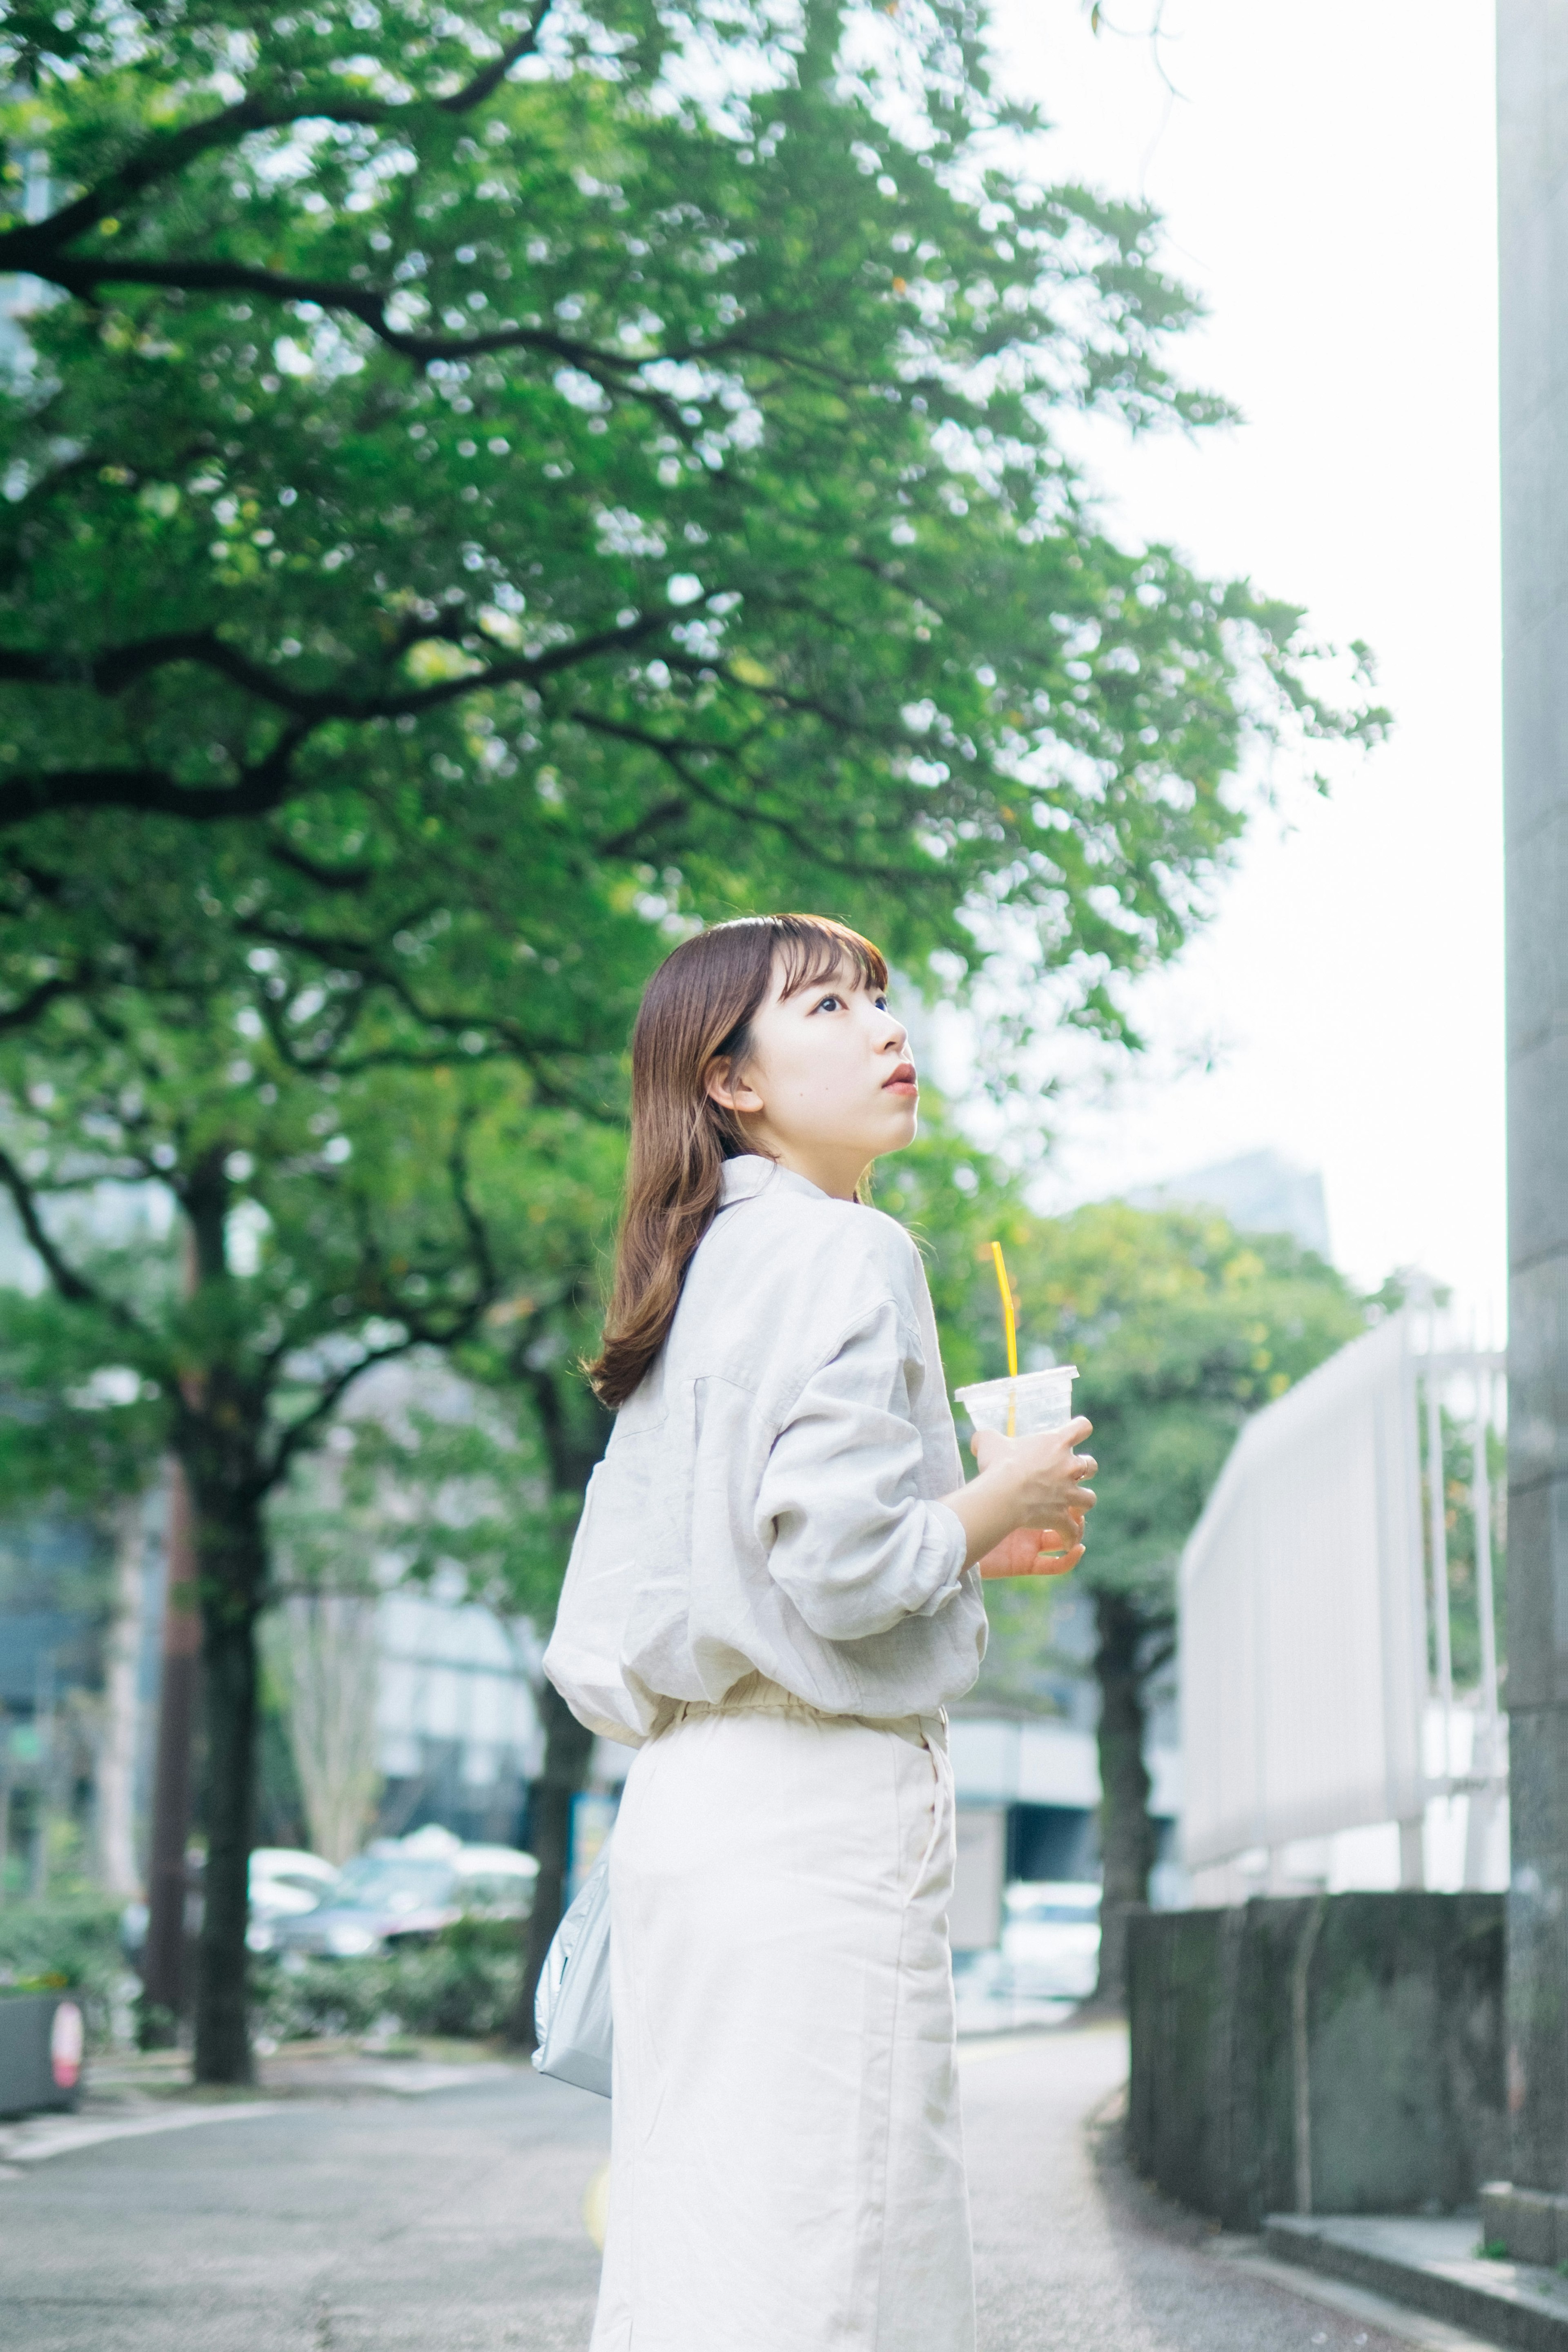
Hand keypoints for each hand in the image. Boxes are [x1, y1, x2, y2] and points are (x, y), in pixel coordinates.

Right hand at [939, 1414, 1095, 1575]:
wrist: (1003, 1495)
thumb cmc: (997, 1465)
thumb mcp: (988, 1442)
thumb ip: (986, 1437)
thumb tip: (979, 1440)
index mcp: (1056, 1443)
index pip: (1082, 1428)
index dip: (1080, 1429)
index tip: (1075, 1433)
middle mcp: (1069, 1466)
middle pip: (1092, 1465)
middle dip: (1084, 1471)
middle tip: (1070, 1475)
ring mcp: (1068, 1493)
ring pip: (1089, 1498)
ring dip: (1081, 1502)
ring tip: (1072, 1507)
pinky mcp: (1062, 1516)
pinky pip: (1073, 1530)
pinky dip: (1070, 1536)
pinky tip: (1066, 1539)